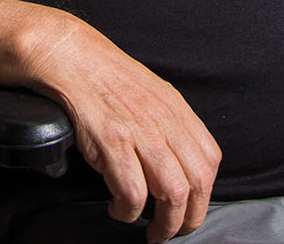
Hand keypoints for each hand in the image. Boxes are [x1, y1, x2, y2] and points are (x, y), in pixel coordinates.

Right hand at [14, 7, 220, 240]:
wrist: (72, 57)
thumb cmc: (107, 79)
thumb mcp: (152, 94)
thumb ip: (170, 124)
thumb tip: (182, 164)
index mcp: (177, 108)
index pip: (211, 159)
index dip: (204, 193)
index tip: (189, 209)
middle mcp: (164, 120)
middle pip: (198, 182)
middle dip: (188, 219)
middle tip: (170, 231)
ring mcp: (140, 131)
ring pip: (173, 193)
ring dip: (164, 224)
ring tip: (149, 229)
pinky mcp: (113, 141)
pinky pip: (133, 193)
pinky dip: (128, 212)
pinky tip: (117, 209)